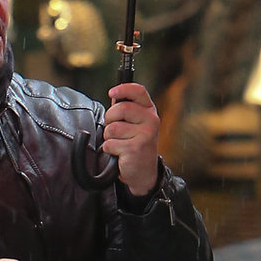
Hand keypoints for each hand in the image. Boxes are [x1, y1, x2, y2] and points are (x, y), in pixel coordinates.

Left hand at [102, 81, 160, 196]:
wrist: (143, 172)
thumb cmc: (135, 145)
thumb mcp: (134, 124)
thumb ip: (125, 110)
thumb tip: (114, 96)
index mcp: (149, 111)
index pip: (138, 91)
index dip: (123, 89)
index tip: (112, 92)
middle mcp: (151, 121)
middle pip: (121, 108)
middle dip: (110, 119)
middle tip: (113, 129)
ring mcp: (145, 135)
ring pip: (112, 128)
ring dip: (109, 137)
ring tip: (119, 143)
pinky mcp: (136, 148)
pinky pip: (110, 143)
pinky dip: (109, 150)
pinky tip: (119, 153)